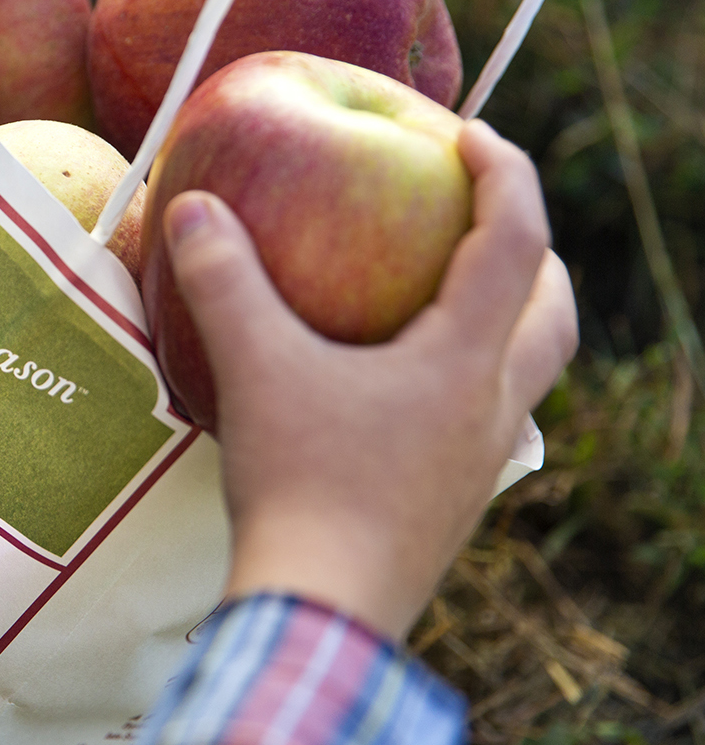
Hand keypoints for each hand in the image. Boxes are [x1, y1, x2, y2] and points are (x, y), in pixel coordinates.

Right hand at [162, 120, 577, 640]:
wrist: (323, 611)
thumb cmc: (300, 484)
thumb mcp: (254, 369)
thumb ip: (223, 281)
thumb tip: (190, 206)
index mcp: (463, 361)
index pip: (514, 242)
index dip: (505, 174)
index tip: (474, 133)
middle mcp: (491, 407)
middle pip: (554, 315)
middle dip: (535, 254)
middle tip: (484, 215)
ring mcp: (479, 463)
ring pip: (526, 373)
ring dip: (509, 320)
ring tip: (451, 296)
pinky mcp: (453, 503)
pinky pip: (481, 417)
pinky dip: (461, 375)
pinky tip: (399, 385)